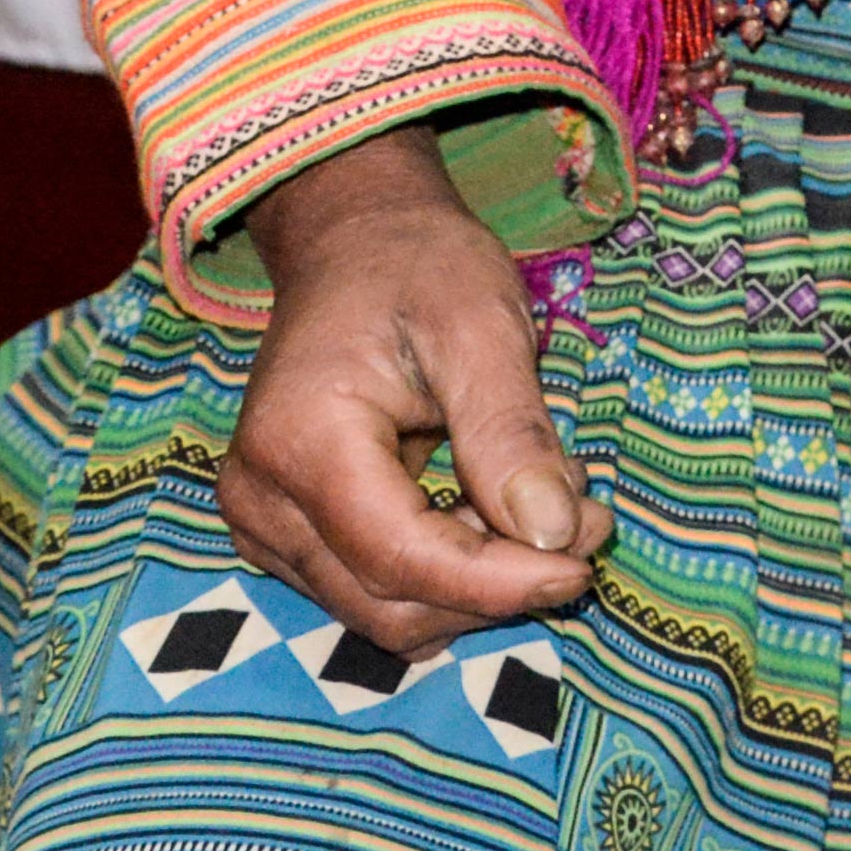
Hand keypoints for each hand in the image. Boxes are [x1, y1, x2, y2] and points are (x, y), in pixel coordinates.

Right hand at [222, 130, 599, 657]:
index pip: (400, 557)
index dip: (497, 582)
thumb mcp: (482, 327)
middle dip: (497, 585)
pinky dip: (445, 572)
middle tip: (588, 524)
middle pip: (388, 600)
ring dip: (475, 583)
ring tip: (545, 505)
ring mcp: (264, 524)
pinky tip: (491, 510)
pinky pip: (371, 586)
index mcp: (299, 441)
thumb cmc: (419, 267)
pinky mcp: (285, 534)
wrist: (354, 242)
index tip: (583, 565)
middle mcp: (262, 499)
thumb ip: (512, 432)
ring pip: (382, 609)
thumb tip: (555, 535)